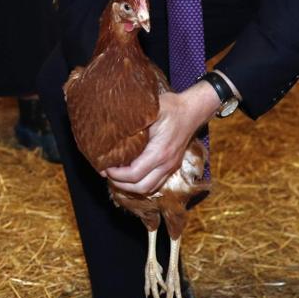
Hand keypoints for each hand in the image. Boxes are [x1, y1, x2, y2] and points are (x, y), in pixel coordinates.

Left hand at [102, 83, 216, 195]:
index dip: (116, 175)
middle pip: (141, 187)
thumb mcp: (150, 111)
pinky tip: (130, 174)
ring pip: (149, 188)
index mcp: (159, 152)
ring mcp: (170, 166)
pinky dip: (141, 183)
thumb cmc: (172, 108)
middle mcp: (166, 164)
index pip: (134, 174)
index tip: (105, 166)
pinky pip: (156, 182)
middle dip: (121, 184)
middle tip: (107, 174)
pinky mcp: (172, 166)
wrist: (193, 110)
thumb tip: (110, 130)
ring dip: (131, 187)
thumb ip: (133, 123)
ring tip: (116, 176)